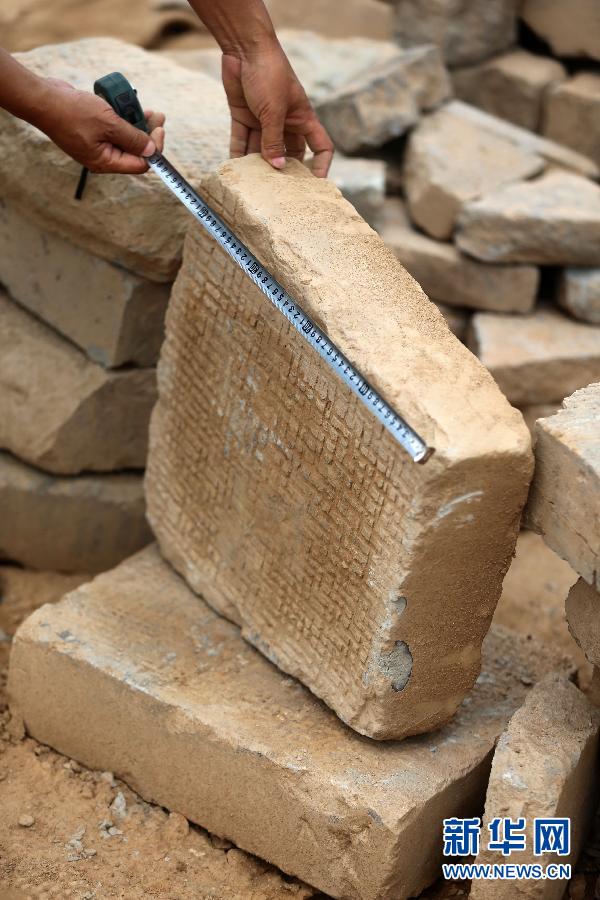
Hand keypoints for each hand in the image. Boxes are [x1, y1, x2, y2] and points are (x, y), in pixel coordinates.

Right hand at [34, 78, 164, 174]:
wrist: (43, 99)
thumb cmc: (73, 112)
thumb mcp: (109, 123)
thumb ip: (132, 138)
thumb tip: (153, 150)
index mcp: (105, 162)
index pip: (140, 164)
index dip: (154, 149)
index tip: (160, 129)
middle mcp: (103, 157)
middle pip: (135, 152)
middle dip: (149, 134)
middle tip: (158, 116)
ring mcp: (97, 144)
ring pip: (126, 139)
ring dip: (138, 124)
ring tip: (149, 110)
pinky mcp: (93, 131)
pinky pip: (114, 129)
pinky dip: (124, 119)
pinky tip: (128, 106)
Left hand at [221, 42, 333, 177]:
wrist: (244, 47)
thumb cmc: (269, 73)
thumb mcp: (274, 111)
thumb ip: (274, 141)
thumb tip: (277, 168)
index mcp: (302, 118)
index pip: (321, 146)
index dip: (321, 165)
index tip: (316, 184)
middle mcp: (285, 122)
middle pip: (288, 153)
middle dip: (283, 170)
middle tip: (277, 191)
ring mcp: (263, 120)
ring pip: (261, 149)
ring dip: (256, 165)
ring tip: (251, 184)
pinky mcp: (244, 116)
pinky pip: (241, 140)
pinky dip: (237, 153)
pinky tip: (234, 169)